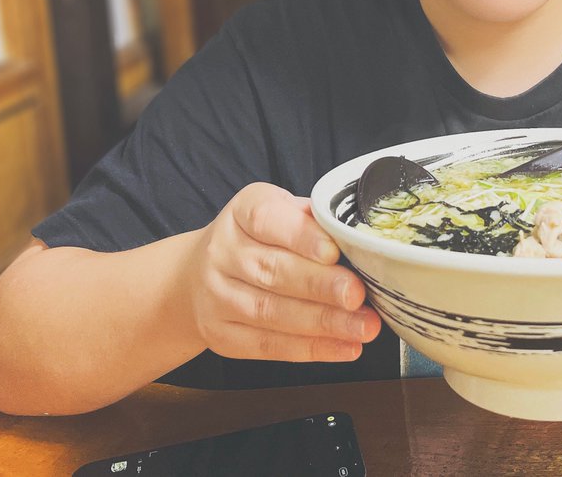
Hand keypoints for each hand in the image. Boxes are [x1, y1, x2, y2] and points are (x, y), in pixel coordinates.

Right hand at [182, 182, 380, 362]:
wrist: (199, 274)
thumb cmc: (259, 238)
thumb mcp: (282, 212)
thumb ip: (314, 219)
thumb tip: (356, 236)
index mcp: (242, 212)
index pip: (267, 219)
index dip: (302, 236)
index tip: (334, 251)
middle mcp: (222, 252)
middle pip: (272, 271)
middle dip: (320, 286)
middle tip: (357, 295)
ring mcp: (216, 296)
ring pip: (271, 312)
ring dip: (323, 322)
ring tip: (362, 326)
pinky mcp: (222, 335)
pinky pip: (268, 345)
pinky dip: (311, 349)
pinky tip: (344, 347)